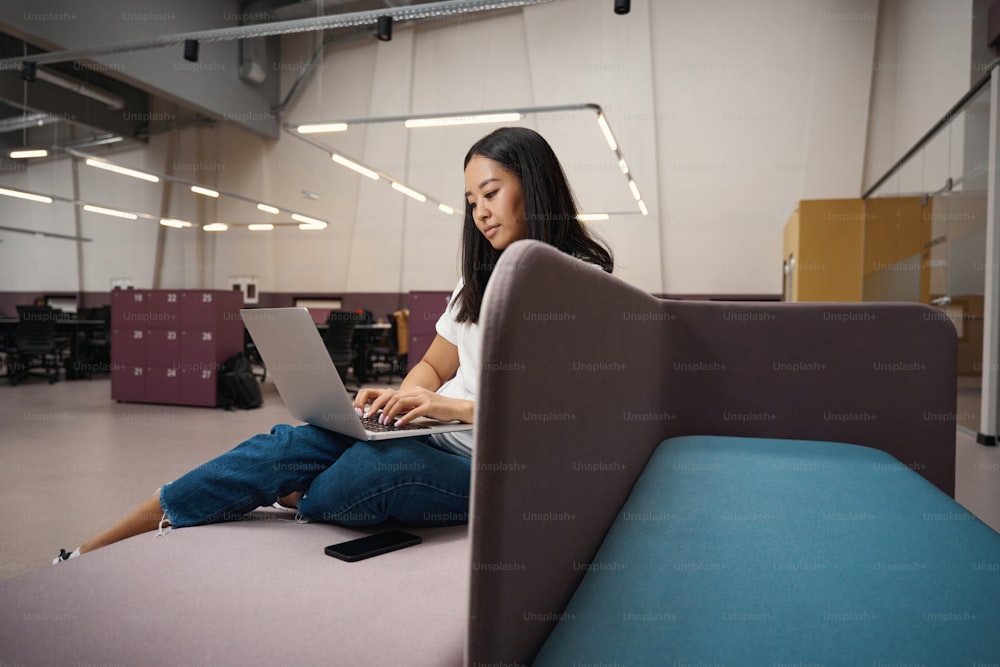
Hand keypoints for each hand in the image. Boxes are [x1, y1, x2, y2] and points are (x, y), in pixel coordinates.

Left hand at [353, 387, 473, 425]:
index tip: (374, 413)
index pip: (394, 395)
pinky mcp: (430, 406)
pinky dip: (403, 419)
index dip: (382, 404)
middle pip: (394, 398)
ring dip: (390, 413)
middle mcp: (418, 392)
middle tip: (376, 419)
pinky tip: (397, 425)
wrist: (457, 408)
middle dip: (382, 408)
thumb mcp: (423, 406)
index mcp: (415, 391)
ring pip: (401, 403)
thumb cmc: (440, 410)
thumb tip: (395, 415)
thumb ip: (411, 407)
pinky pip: (413, 412)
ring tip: (384, 422)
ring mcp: (424, 398)